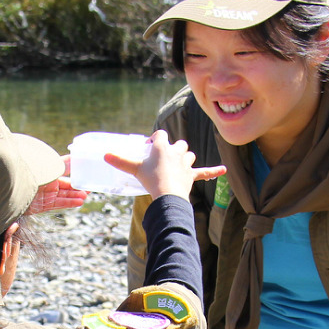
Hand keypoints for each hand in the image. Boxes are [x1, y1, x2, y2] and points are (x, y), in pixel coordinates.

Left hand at [27, 155, 87, 214]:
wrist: (18, 184)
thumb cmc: (34, 171)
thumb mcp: (51, 166)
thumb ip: (64, 163)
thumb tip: (76, 157)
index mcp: (49, 172)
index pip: (65, 173)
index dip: (75, 175)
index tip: (86, 177)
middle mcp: (48, 183)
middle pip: (66, 186)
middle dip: (77, 188)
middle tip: (89, 189)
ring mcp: (46, 195)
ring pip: (64, 196)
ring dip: (75, 196)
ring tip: (85, 196)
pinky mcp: (43, 205)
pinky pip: (59, 204)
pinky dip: (69, 203)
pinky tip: (79, 202)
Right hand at [104, 130, 224, 201]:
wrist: (166, 194)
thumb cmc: (150, 179)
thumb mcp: (134, 169)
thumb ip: (120, 161)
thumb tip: (104, 155)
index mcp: (162, 146)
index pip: (160, 135)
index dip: (154, 139)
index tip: (148, 147)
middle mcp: (175, 151)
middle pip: (178, 143)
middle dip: (173, 148)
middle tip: (164, 159)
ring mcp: (185, 163)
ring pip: (189, 154)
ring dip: (186, 157)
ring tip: (179, 165)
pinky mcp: (192, 175)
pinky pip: (205, 172)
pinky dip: (214, 171)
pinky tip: (224, 170)